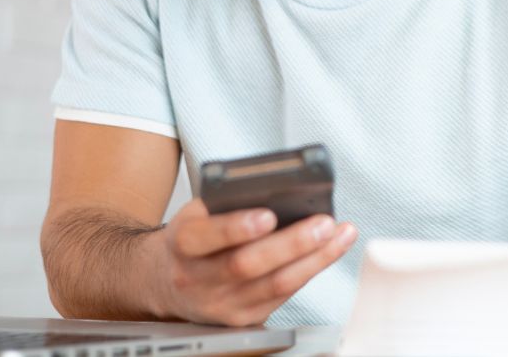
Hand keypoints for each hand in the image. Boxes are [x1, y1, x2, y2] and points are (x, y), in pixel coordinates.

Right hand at [152, 198, 357, 326]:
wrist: (169, 280)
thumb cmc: (194, 238)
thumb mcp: (197, 213)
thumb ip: (228, 203)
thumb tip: (279, 189)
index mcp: (183, 243)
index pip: (205, 237)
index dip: (237, 227)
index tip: (268, 215)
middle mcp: (197, 278)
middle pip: (247, 265)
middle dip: (291, 243)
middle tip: (323, 223)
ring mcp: (220, 304)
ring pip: (273, 285)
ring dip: (314, 259)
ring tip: (338, 234)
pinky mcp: (243, 318)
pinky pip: (283, 296)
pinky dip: (311, 271)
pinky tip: (329, 251)